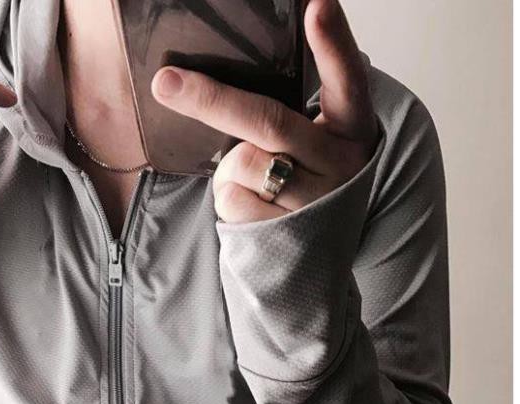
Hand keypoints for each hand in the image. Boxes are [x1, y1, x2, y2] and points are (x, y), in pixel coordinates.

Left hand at [150, 0, 378, 222]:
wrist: (318, 261)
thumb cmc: (308, 186)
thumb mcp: (316, 145)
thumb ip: (289, 115)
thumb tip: (218, 86)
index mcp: (353, 128)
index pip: (347, 78)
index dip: (333, 42)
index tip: (317, 4)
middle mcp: (341, 163)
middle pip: (268, 121)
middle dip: (211, 99)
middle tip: (167, 82)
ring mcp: (315, 201)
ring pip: (242, 164)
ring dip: (229, 170)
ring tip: (252, 182)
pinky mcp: (286, 235)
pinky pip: (232, 201)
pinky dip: (228, 200)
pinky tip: (252, 208)